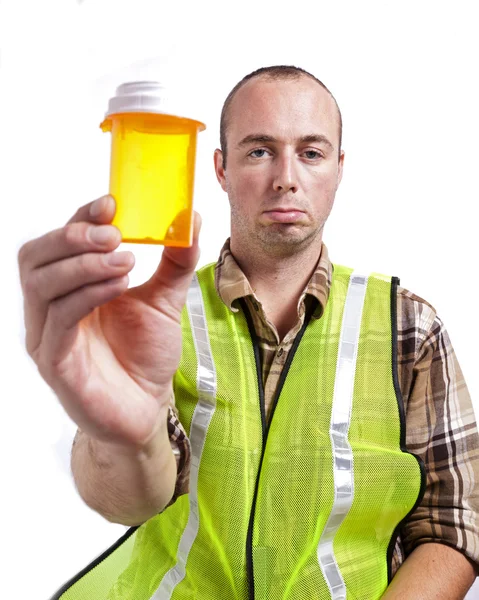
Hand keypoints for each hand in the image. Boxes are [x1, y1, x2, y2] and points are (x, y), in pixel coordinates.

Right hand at [18, 195, 200, 448]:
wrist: (147, 408)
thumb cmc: (146, 355)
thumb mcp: (165, 299)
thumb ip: (174, 261)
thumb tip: (193, 219)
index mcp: (71, 286)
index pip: (60, 240)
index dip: (81, 217)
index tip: (112, 203)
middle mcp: (51, 307)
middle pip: (36, 256)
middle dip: (74, 236)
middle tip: (115, 235)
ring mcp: (48, 335)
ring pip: (42, 284)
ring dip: (83, 264)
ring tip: (124, 262)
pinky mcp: (55, 362)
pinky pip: (59, 320)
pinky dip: (87, 295)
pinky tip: (119, 287)